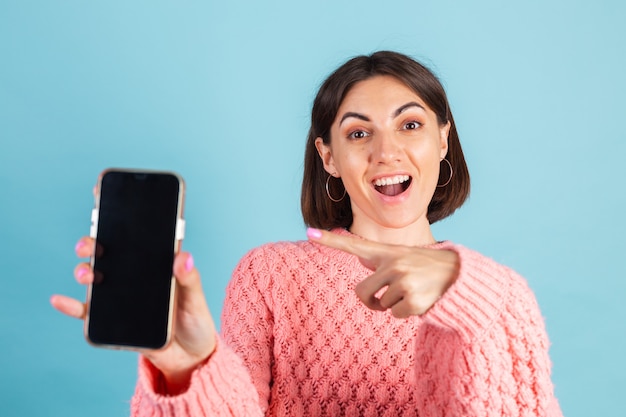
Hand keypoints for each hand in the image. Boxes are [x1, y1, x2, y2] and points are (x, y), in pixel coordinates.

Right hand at [50, 237, 216, 394]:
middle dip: (91, 245)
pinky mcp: (112, 321)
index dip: (116, 225)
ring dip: (83, 272)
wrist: (189, 356)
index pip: (132, 241)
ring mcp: (120, 298)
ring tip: (86, 275)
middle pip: (106, 255)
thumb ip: (190, 279)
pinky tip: (59, 300)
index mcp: (153, 266)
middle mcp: (132, 278)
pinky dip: (71, 306)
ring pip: (94, 279)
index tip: (105, 213)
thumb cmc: (194, 320)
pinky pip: (87, 312)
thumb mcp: (195, 298)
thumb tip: (183, 257)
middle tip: (88, 246)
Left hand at [306, 228, 458, 317]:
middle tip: (389, 299)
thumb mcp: (404, 257)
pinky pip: (396, 315)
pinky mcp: (413, 299)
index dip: (330, 240)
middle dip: (372, 302)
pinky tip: (422, 299)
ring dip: (396, 305)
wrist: (460, 275)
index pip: (354, 245)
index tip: (309, 232)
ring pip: (382, 306)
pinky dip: (407, 313)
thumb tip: (362, 260)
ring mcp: (403, 281)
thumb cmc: (427, 267)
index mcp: (387, 252)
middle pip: (362, 293)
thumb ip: (381, 260)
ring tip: (415, 291)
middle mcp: (393, 263)